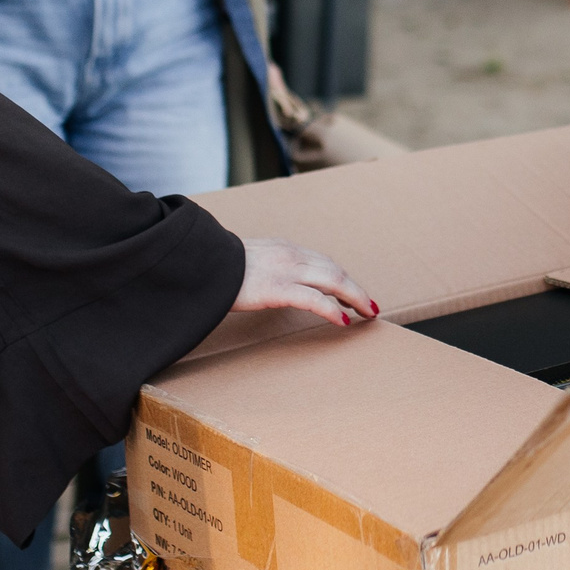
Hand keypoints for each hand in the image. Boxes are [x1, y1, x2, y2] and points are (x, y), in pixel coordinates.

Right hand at [232, 238, 378, 326]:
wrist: (200, 261)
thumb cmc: (218, 266)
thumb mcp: (247, 260)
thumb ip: (264, 267)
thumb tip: (268, 282)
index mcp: (284, 248)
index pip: (322, 262)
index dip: (341, 278)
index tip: (351, 292)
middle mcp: (290, 255)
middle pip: (334, 270)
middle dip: (355, 288)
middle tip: (369, 305)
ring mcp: (286, 270)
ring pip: (333, 281)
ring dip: (354, 297)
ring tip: (365, 312)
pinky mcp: (277, 289)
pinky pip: (314, 299)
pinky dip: (332, 309)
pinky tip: (342, 320)